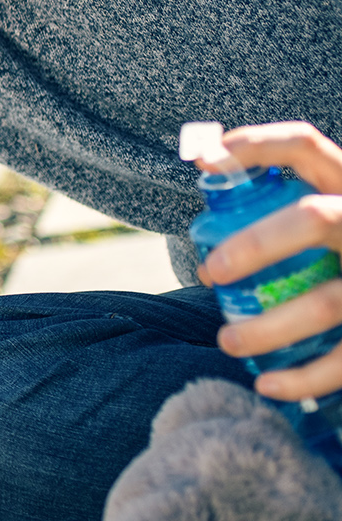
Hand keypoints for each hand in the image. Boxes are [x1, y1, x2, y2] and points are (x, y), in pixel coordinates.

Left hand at [196, 121, 341, 402]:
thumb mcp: (333, 219)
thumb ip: (290, 216)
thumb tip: (206, 237)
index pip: (306, 146)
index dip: (256, 145)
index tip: (202, 158)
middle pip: (314, 219)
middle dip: (256, 244)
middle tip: (212, 271)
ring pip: (329, 302)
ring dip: (270, 328)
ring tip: (227, 342)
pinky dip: (307, 379)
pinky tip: (269, 386)